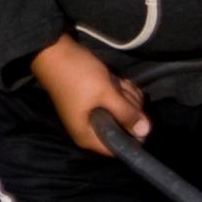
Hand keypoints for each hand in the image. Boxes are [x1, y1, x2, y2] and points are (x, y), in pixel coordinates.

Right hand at [30, 34, 146, 154]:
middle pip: (123, 129)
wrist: (55, 52)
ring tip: (115, 83)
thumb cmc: (78, 76)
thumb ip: (126, 114)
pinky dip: (120, 91)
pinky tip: (116, 80)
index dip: (134, 137)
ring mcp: (93, 115)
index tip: (142, 119)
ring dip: (126, 97)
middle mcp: (90, 130)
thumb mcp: (105, 94)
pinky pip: (116, 102)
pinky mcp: (96, 101)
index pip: (118, 149)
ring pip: (122, 113)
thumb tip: (146, 132)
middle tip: (120, 92)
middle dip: (129, 109)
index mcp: (87, 136)